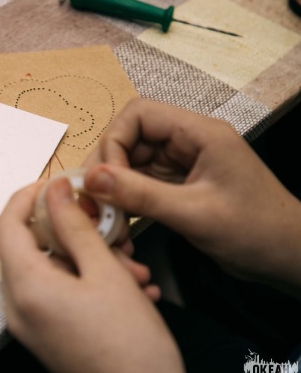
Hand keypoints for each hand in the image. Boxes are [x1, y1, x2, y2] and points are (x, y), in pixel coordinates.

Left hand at [0, 179, 186, 372]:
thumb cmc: (130, 348)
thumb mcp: (106, 273)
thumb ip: (75, 226)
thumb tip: (56, 191)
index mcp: (26, 288)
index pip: (6, 225)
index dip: (26, 197)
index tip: (54, 185)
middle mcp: (20, 308)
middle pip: (32, 248)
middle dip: (74, 233)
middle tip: (110, 230)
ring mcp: (32, 325)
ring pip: (53, 271)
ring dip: (91, 260)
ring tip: (134, 269)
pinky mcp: (48, 335)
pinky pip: (61, 294)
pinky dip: (89, 282)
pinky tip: (131, 289)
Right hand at [83, 98, 300, 295]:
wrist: (287, 257)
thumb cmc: (255, 230)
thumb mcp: (194, 213)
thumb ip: (140, 195)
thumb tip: (91, 180)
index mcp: (199, 134)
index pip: (139, 115)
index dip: (114, 141)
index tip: (104, 178)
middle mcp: (187, 144)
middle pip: (130, 139)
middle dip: (108, 168)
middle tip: (94, 201)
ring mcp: (181, 165)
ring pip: (131, 164)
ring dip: (114, 188)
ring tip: (104, 216)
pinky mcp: (178, 187)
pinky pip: (140, 185)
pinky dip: (126, 201)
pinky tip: (120, 221)